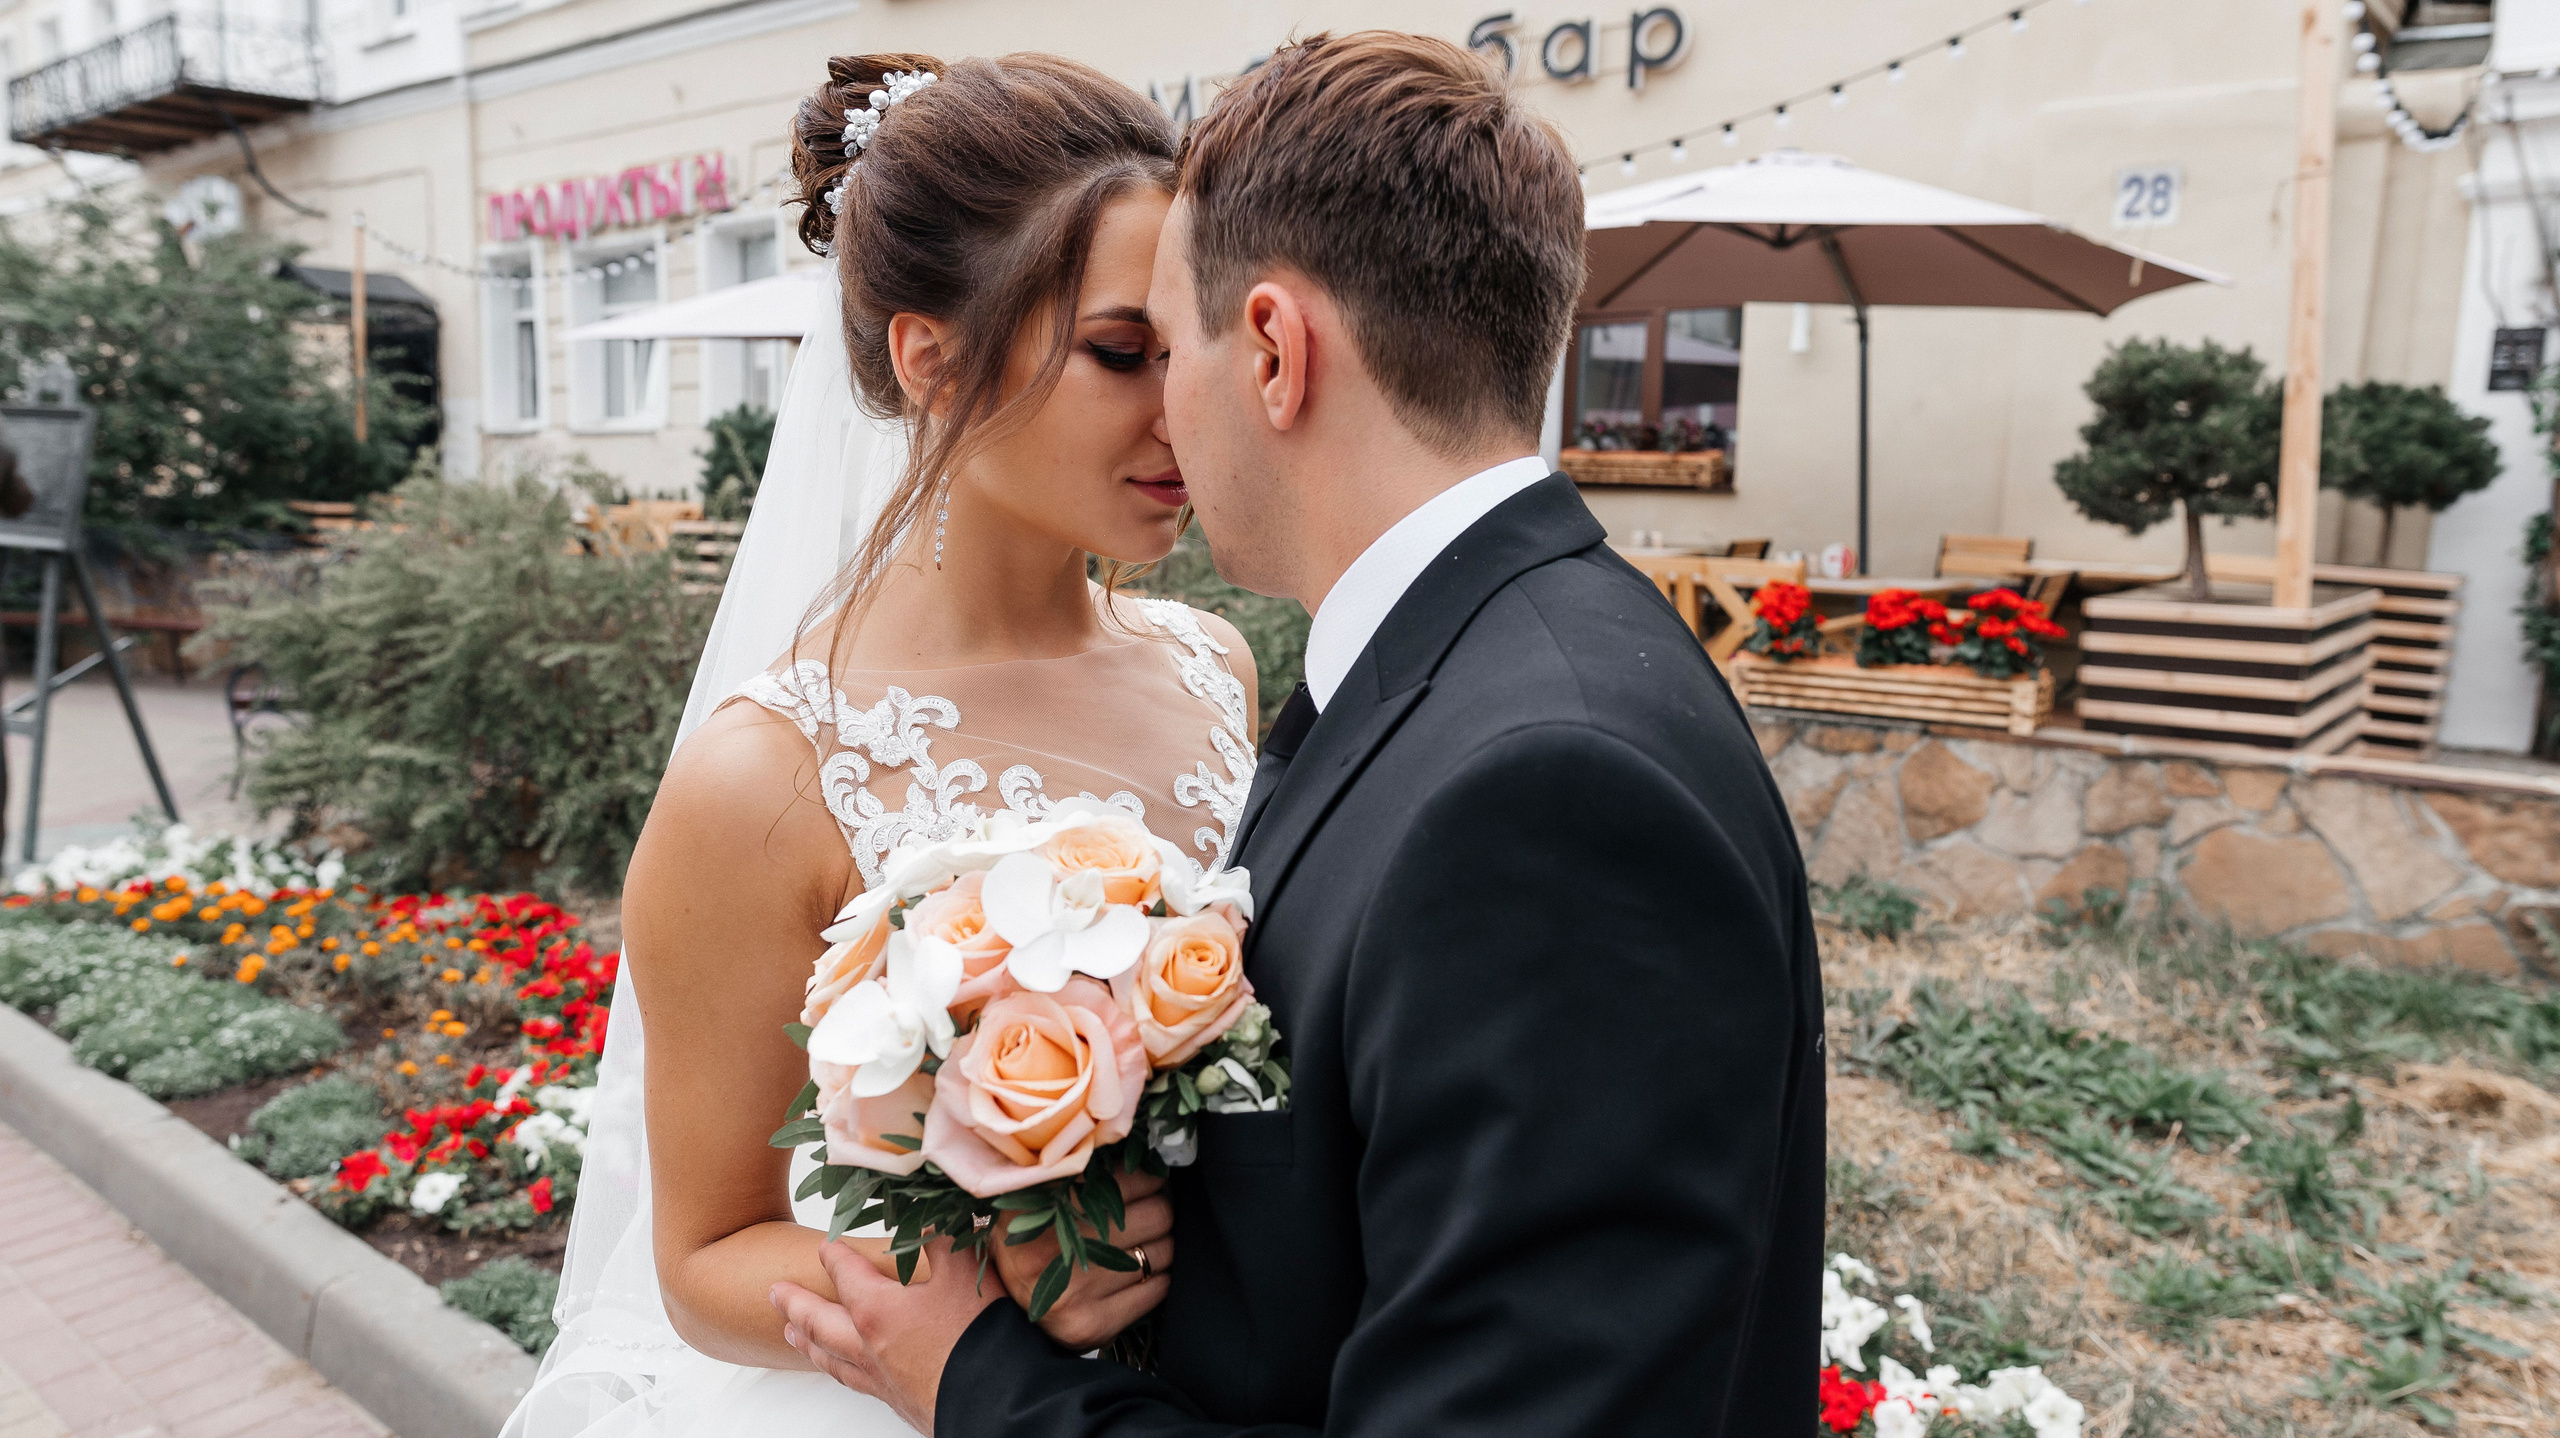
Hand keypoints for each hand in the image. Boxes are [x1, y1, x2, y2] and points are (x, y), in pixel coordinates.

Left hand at [773, 1236, 999, 1431]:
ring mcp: (877, 1376)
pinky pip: (850, 1381)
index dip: (833, 1256)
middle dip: (795, 1304)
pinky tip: (843, 1368)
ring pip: (828, 1357)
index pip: (845, 1274)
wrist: (992, 1400)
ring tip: (790, 1333)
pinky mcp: (894, 1399)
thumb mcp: (965, 1272)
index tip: (823, 1246)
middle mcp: (867, 1345)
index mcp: (877, 1309)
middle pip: (818, 1322)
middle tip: (774, 1293)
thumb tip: (930, 1217)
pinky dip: (836, 1369)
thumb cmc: (975, 1336)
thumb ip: (944, 1240)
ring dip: (805, 1341)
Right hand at [992, 1168, 1172, 1350]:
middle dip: (1161, 1209)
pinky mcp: (1089, 1326)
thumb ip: (1090, 1172)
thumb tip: (1152, 1160)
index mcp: (1047, 1203)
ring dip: (1161, 1244)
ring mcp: (1075, 1292)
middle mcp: (1059, 1248)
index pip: (1133, 1179)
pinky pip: (1156, 1292)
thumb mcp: (1047, 1192)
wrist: (1001, 1299)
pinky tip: (1140, 1274)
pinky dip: (1159, 1280)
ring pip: (1163, 1253)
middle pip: (1157, 1215)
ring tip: (1144, 1241)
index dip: (1150, 1179)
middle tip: (1152, 1209)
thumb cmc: (1035, 1233)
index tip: (1151, 1181)